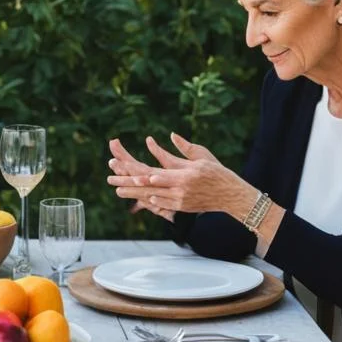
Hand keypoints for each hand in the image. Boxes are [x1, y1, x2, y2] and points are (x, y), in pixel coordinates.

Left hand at [106, 134, 256, 219]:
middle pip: (150, 187)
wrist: (230, 195)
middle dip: (129, 184)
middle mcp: (181, 190)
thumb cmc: (217, 172)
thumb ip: (184, 147)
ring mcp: (180, 200)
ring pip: (151, 197)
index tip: (127, 174)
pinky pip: (161, 204)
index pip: (159, 175)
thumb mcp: (202, 156)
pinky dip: (148, 200)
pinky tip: (136, 198)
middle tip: (111, 181)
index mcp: (185, 175)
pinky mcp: (181, 207)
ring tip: (117, 190)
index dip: (142, 176)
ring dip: (133, 193)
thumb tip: (171, 135)